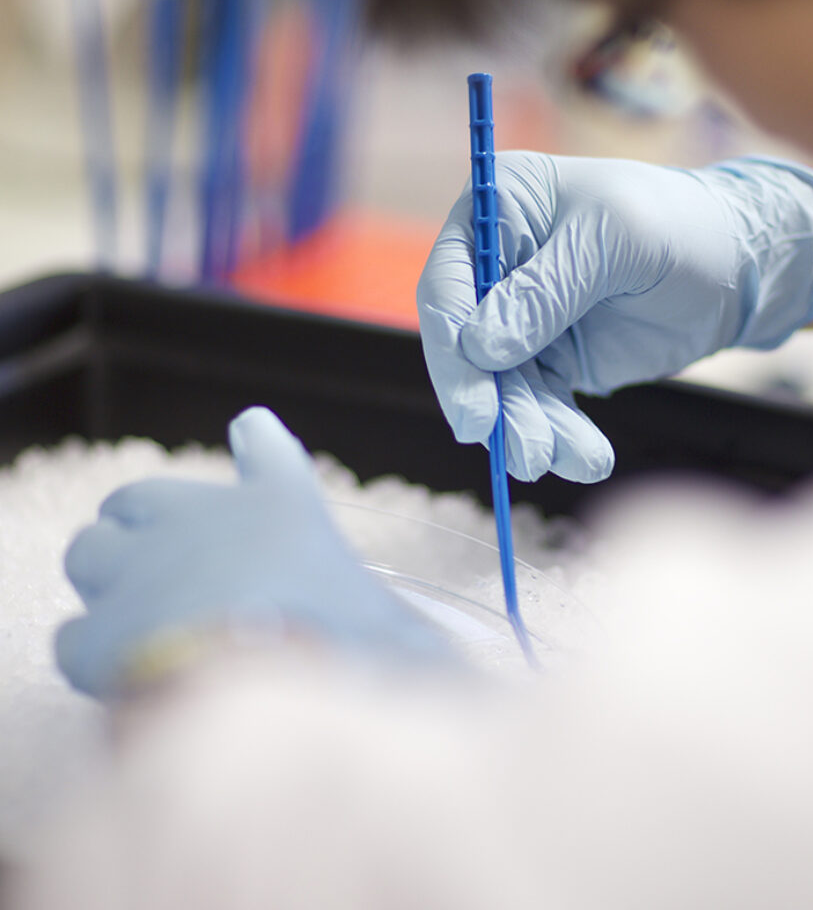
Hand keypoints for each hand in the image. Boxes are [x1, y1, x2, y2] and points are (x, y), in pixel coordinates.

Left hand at [56, 407, 453, 698]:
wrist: (273, 683)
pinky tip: (126, 669)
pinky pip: (74, 632)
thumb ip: (412, 630)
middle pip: (135, 503)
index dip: (259, 442)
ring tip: (140, 615)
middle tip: (168, 566)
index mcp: (279, 505)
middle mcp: (202, 521)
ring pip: (88, 555)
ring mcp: (140, 570)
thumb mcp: (400, 630)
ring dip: (108, 580)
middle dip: (140, 530)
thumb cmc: (347, 643)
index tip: (253, 431)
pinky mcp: (97, 631)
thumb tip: (437, 644)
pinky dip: (94, 649)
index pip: (265, 449)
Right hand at [418, 151, 812, 482]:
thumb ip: (546, 290)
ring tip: (556, 459)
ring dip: (527, 425)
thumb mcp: (615, 240)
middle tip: (513, 448)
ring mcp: (524, 315)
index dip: (452, 343)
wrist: (739, 266)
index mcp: (502, 208)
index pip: (451, 279)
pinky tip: (583, 457)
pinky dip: (558, 432)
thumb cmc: (680, 224)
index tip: (474, 402)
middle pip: (466, 342)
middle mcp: (501, 263)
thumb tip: (481, 348)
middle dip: (490, 398)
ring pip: (504, 383)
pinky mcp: (554, 358)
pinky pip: (541, 402)